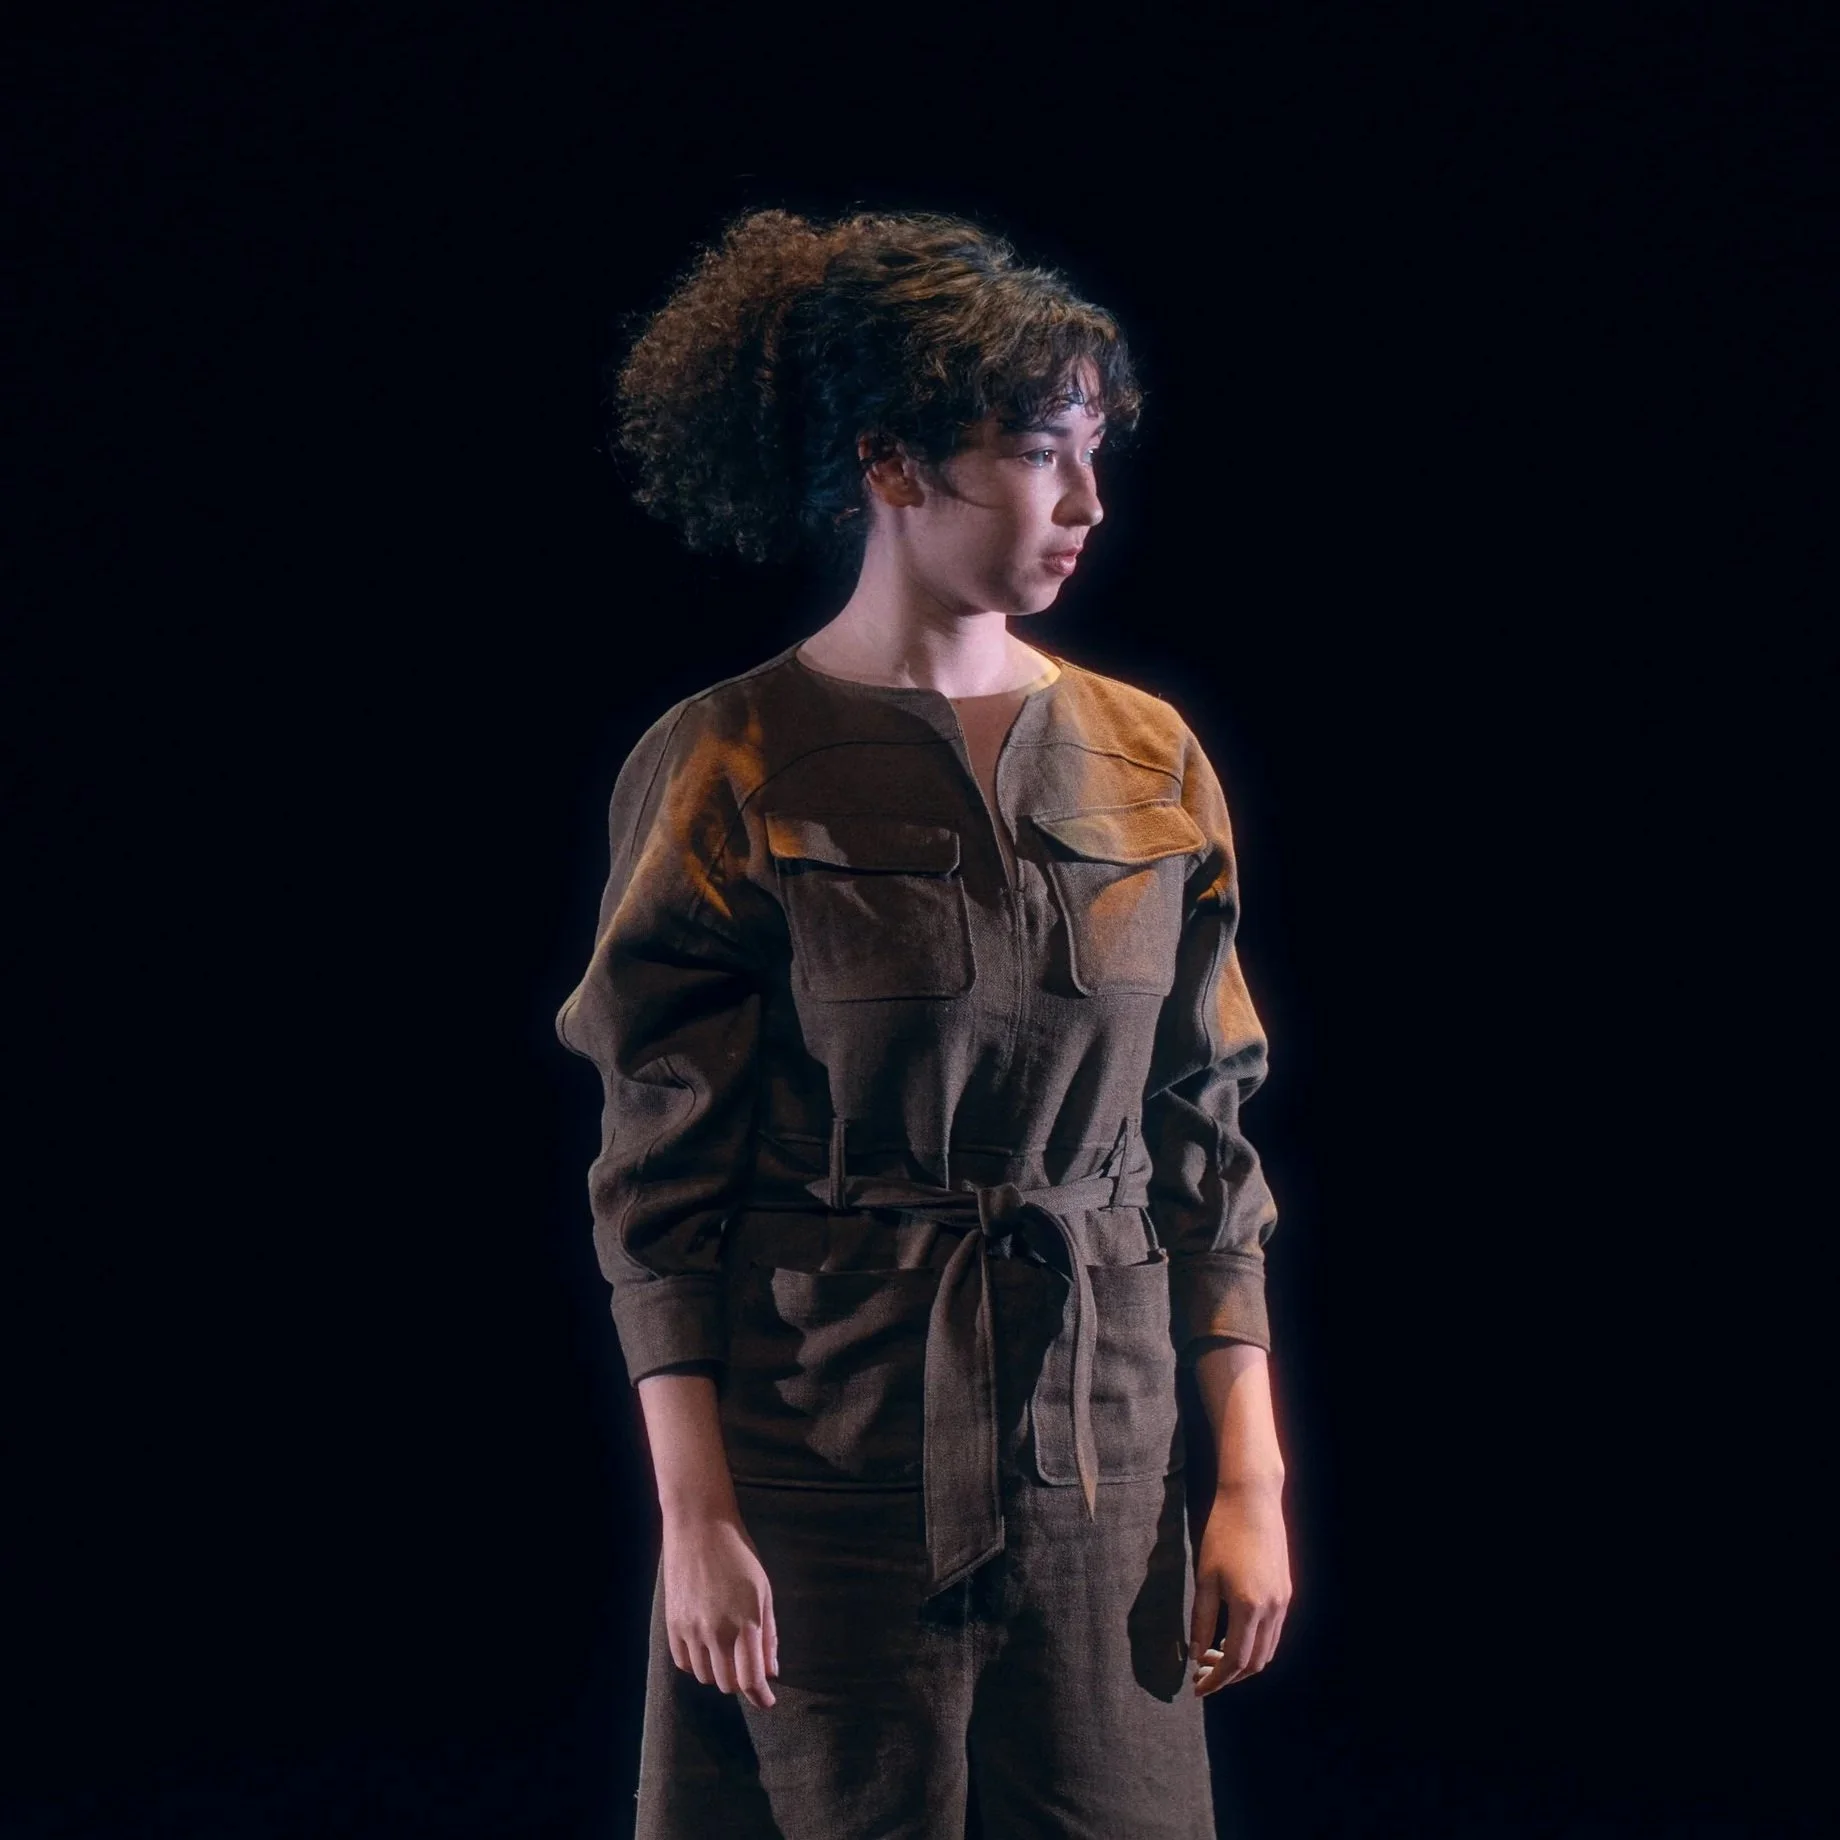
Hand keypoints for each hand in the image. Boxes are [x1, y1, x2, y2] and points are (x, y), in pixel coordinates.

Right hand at [660, 1512, 779, 1709]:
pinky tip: (706, 1648)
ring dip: (719, 1673)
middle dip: (742, 1682)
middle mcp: (717, 1631)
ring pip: (705, 1677)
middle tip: (748, 1668)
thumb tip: (772, 1671)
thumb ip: (768, 1634)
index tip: (767, 1702)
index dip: (761, 1697)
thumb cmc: (739, 1554)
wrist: (699, 1527)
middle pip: (728, 1683)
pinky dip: (697, 1664)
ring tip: (727, 1652)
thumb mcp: (763, 1590)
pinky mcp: (672, 1625)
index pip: (751, 1678)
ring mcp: (691, 1630)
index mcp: (746, 1622)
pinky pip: (684, 1663)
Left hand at [1190, 1479, 1290, 1694]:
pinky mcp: (1286, 1592)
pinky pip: (1273, 1632)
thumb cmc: (1222, 1534)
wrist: (1252, 1499)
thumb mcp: (1205, 1577)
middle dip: (1228, 1676)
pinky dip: (1254, 1644)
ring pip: (1267, 1650)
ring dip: (1243, 1662)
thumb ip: (1201, 1619)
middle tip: (1202, 1673)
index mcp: (1249, 1607)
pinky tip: (1232, 1635)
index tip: (1197, 1688)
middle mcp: (1272, 1609)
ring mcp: (1283, 1601)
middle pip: (1255, 1663)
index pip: (1234, 1661)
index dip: (1215, 1679)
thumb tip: (1195, 1653)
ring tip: (1213, 1656)